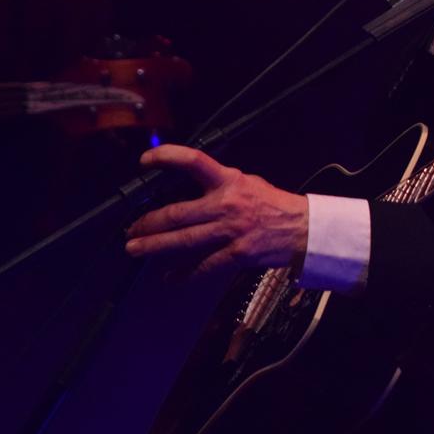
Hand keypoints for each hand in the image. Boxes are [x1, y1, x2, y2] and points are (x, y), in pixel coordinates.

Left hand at [124, 144, 307, 279]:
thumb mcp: (248, 183)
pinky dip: (184, 274)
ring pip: (184, 241)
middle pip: (178, 213)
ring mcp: (231, 231)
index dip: (168, 157)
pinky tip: (170, 277)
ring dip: (155, 246)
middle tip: (131, 230)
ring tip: (136, 248)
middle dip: (149, 223)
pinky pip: (204, 266)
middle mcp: (227, 204)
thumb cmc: (274, 205)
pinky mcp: (237, 253)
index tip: (146, 161)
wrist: (302, 228)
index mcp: (229, 181)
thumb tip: (188, 189)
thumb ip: (219, 184)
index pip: (194, 161)